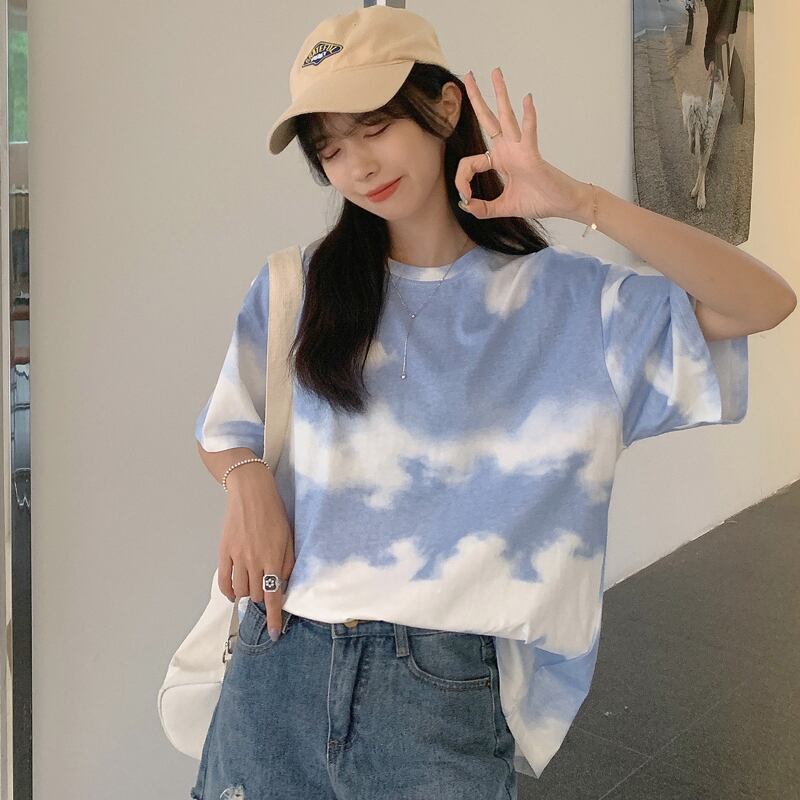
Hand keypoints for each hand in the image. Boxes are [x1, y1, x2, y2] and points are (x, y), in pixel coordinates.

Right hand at [217, 476, 294, 640]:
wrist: (251, 492)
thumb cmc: (274, 512)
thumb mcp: (289, 536)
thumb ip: (288, 562)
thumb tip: (284, 583)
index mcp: (274, 557)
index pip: (274, 595)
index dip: (274, 617)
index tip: (275, 633)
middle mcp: (254, 560)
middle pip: (255, 595)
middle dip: (262, 602)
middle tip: (265, 599)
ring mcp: (237, 556)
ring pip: (239, 591)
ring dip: (246, 598)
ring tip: (251, 594)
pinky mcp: (224, 551)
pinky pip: (223, 580)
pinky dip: (227, 591)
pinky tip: (232, 593)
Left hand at [455, 67, 585, 220]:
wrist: (562, 204)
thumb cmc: (538, 201)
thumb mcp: (502, 208)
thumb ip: (483, 209)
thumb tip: (465, 205)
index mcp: (499, 160)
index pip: (469, 162)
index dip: (462, 180)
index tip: (466, 196)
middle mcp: (507, 150)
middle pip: (487, 120)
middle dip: (476, 98)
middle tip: (468, 76)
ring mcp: (519, 149)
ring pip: (506, 117)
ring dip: (500, 94)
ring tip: (496, 72)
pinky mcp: (532, 154)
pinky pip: (529, 132)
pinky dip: (528, 117)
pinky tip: (527, 99)